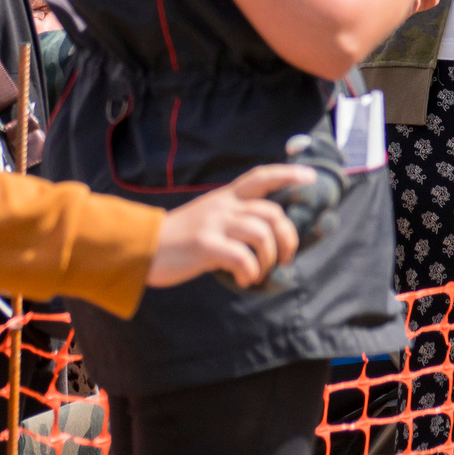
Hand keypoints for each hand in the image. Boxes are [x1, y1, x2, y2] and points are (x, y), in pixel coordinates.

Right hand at [146, 164, 310, 288]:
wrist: (142, 247)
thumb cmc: (179, 238)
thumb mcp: (208, 216)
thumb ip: (234, 218)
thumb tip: (266, 237)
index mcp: (225, 197)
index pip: (262, 176)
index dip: (288, 174)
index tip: (311, 177)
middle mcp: (223, 206)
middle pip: (272, 212)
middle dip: (288, 238)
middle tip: (284, 258)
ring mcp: (214, 224)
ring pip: (262, 234)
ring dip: (269, 259)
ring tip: (259, 272)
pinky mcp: (205, 245)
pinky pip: (242, 258)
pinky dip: (250, 273)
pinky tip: (242, 280)